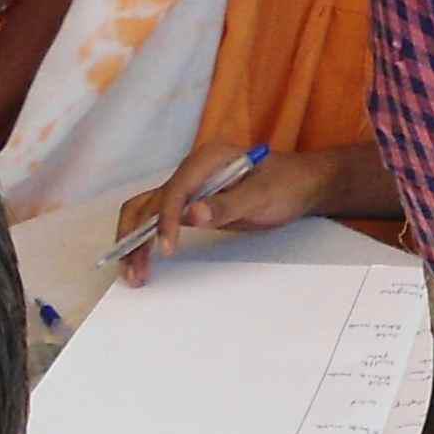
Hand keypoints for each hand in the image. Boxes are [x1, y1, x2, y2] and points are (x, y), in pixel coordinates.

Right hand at [114, 143, 345, 283]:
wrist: (300, 183)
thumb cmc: (286, 184)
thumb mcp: (263, 195)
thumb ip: (228, 204)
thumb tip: (192, 214)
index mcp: (207, 160)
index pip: (175, 191)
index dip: (166, 220)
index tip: (166, 249)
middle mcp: (190, 170)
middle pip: (148, 201)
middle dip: (135, 235)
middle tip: (134, 270)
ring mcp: (188, 187)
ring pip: (146, 212)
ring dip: (133, 240)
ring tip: (133, 273)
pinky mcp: (189, 203)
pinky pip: (158, 219)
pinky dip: (145, 239)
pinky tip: (143, 261)